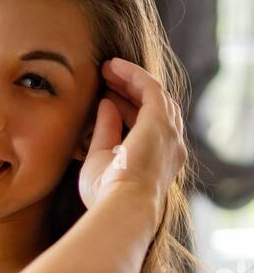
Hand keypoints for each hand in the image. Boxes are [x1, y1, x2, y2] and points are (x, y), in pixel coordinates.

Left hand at [78, 57, 186, 219]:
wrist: (122, 206)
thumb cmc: (106, 196)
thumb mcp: (100, 159)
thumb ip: (105, 131)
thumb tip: (106, 103)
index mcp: (159, 161)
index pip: (147, 126)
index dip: (128, 107)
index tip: (106, 97)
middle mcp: (171, 146)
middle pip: (154, 107)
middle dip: (130, 90)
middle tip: (106, 77)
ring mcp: (169, 132)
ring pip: (153, 94)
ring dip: (130, 79)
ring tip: (107, 69)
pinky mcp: (161, 120)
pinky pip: (149, 87)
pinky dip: (132, 74)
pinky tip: (113, 66)